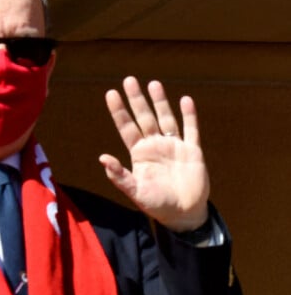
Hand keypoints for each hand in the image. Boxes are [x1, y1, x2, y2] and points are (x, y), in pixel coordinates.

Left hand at [99, 76, 209, 231]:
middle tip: (129, 80)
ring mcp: (173, 146)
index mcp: (139, 154)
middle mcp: (154, 146)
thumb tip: (102, 158)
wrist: (184, 215)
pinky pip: (191, 130)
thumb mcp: (135, 192)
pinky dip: (189, 116)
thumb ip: (120, 176)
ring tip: (153, 83)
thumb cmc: (156, 204)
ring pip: (166, 118)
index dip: (119, 111)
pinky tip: (185, 100)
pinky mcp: (192, 151)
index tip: (111, 93)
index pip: (126, 127)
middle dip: (137, 99)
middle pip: (144, 117)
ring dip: (160, 102)